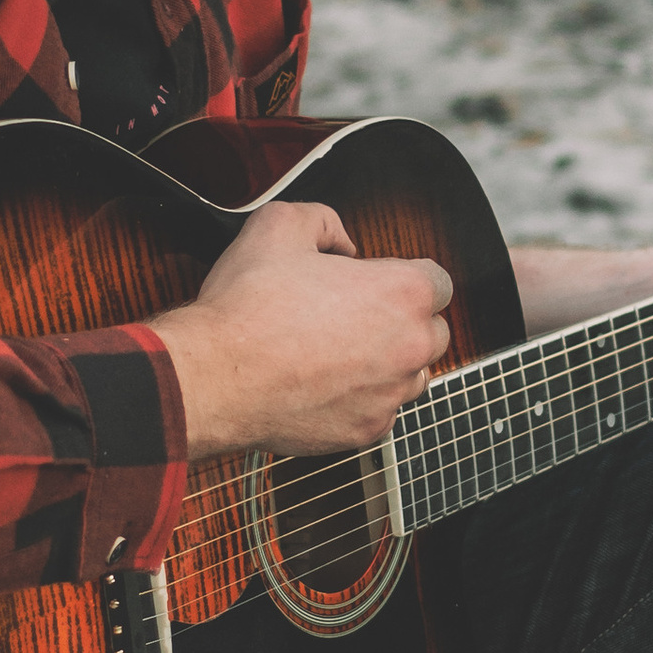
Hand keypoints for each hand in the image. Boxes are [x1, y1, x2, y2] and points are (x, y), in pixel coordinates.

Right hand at [150, 201, 450, 455]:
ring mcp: (390, 394)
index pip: (438, 282)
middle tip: (356, 316)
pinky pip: (380, 411)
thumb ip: (324, 221)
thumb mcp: (280, 224)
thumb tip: (342, 243)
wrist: (215, 376)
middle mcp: (410, 347)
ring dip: (389, 363)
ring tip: (340, 351)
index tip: (377, 283)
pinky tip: (324, 384)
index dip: (405, 278)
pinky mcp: (366, 431)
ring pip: (412, 376)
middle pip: (433, 332)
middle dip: (404, 322)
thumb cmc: (247, 305)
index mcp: (402, 292)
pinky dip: (361, 400)